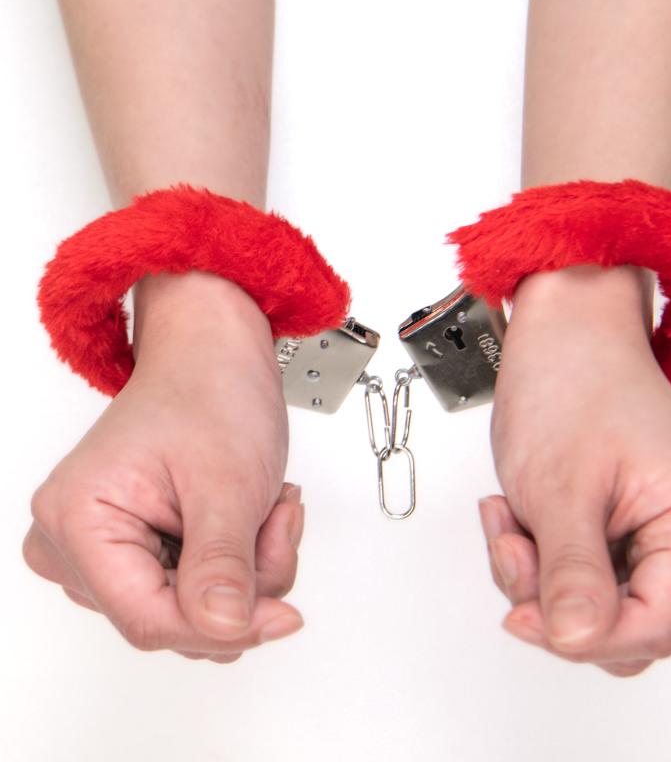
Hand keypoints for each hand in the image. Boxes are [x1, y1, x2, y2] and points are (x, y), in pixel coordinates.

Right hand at [23, 272, 303, 662]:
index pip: (148, 619)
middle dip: (243, 580)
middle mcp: (75, 541)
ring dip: (247, 567)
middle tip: (276, 519)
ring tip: (265, 506)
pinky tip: (251, 514)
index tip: (282, 616)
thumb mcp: (227, 483)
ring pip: (191, 606)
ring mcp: (105, 546)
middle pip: (172, 616)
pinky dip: (239, 559)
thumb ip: (223, 565)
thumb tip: (224, 630)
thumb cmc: (210, 390)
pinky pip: (195, 585)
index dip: (222, 627)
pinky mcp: (136, 546)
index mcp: (78, 519)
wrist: (214, 354)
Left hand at [481, 265, 670, 676]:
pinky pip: (595, 581)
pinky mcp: (646, 533)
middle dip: (553, 595)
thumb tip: (575, 640)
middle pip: (628, 625)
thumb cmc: (571, 385)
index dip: (581, 635)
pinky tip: (526, 516)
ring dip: (542, 574)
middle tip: (512, 540)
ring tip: (514, 516)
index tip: (523, 612)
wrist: (566, 340)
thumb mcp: (559, 488)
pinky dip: (547, 559)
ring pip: (603, 608)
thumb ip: (569, 574)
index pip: (654, 629)